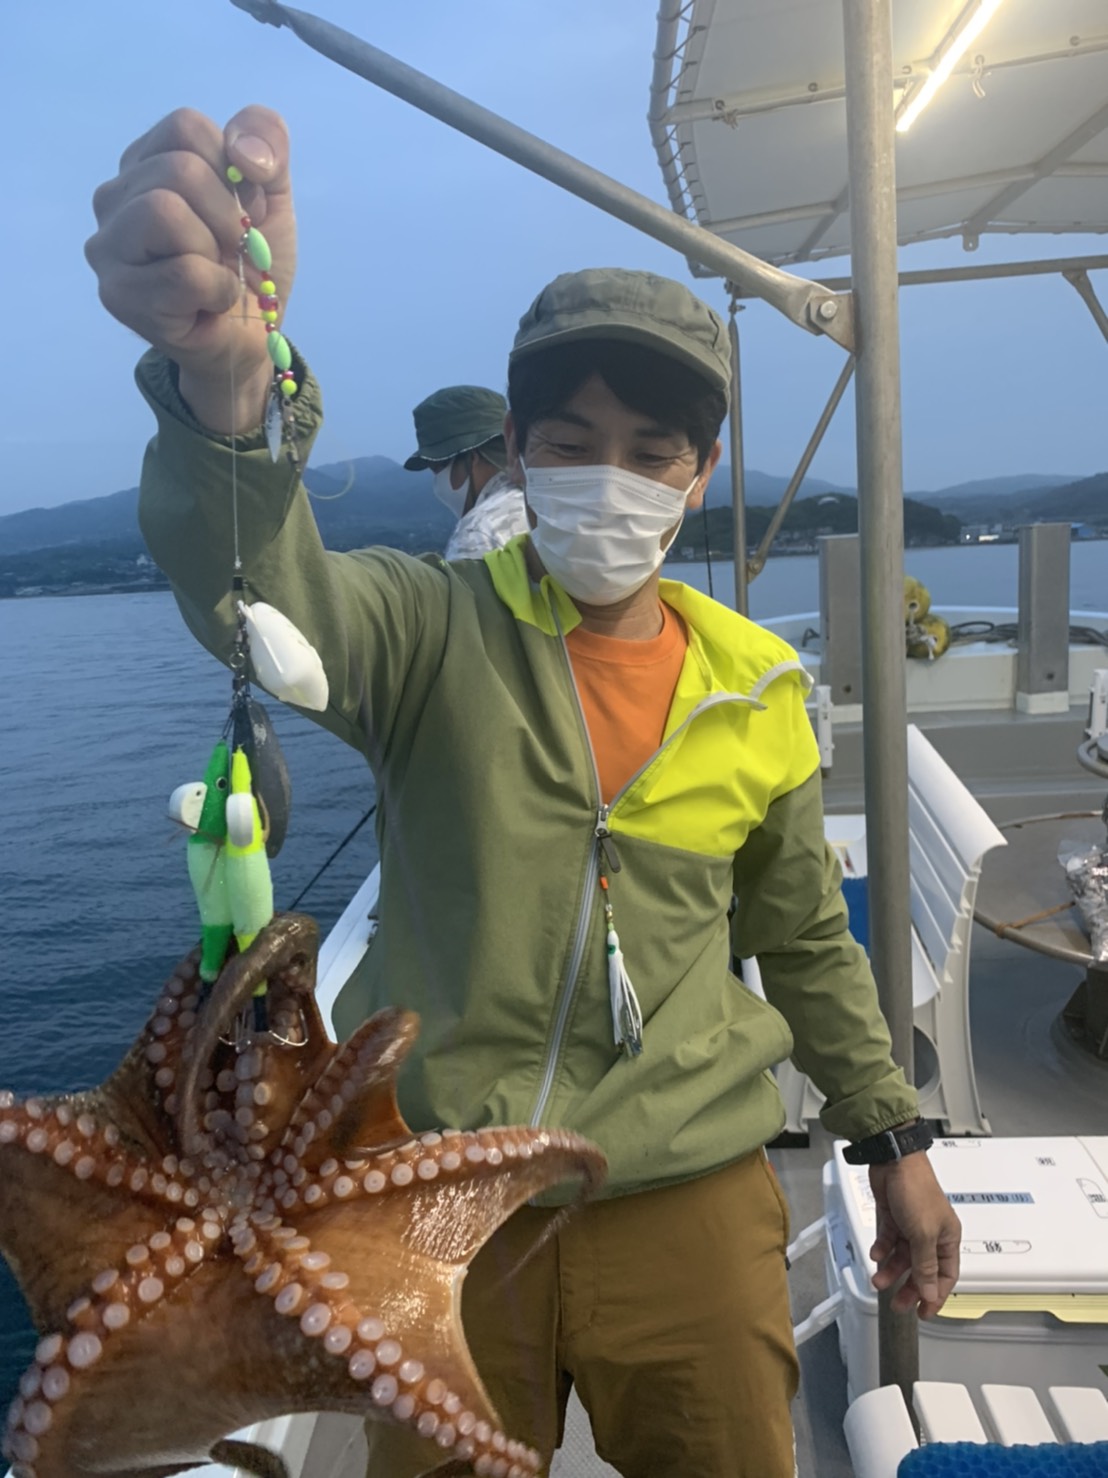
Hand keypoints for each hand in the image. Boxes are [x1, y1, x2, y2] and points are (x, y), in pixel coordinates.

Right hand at [86, 105, 295, 430]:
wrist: (254, 340)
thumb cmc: (252, 266)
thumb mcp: (272, 194)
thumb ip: (267, 143)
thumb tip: (243, 151)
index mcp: (146, 164)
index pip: (185, 128)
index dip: (233, 169)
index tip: (246, 211)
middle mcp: (114, 198)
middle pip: (177, 169)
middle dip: (228, 215)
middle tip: (236, 251)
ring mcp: (108, 248)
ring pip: (164, 213)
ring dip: (215, 250)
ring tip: (218, 273)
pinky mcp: (119, 296)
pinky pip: (182, 273)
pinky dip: (217, 289)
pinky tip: (213, 303)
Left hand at [869, 1151, 960, 1318]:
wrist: (893, 1161)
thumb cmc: (916, 1189)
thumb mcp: (923, 1234)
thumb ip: (925, 1266)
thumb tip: (931, 1292)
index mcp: (947, 1238)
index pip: (945, 1275)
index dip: (936, 1295)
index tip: (924, 1312)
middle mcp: (931, 1233)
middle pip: (922, 1269)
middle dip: (910, 1288)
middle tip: (898, 1304)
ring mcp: (911, 1225)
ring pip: (902, 1257)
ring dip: (891, 1270)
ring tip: (878, 1280)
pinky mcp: (894, 1217)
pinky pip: (889, 1241)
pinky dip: (882, 1249)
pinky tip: (876, 1254)